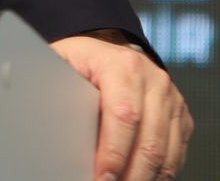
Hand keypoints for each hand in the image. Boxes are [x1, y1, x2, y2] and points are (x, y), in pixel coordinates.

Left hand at [49, 32, 192, 179]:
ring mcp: (171, 99)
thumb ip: (54, 87)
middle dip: (130, 174)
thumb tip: (38, 113)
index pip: (124, 115)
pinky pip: (176, 154)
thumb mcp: (64, 64)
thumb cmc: (84, 62)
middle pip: (149, 142)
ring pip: (166, 153)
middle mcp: (154, 80)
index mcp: (123, 65)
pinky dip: (159, 173)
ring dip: (145, 177)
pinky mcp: (181, 116)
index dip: (113, 153)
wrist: (112, 52)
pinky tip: (139, 177)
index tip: (102, 177)